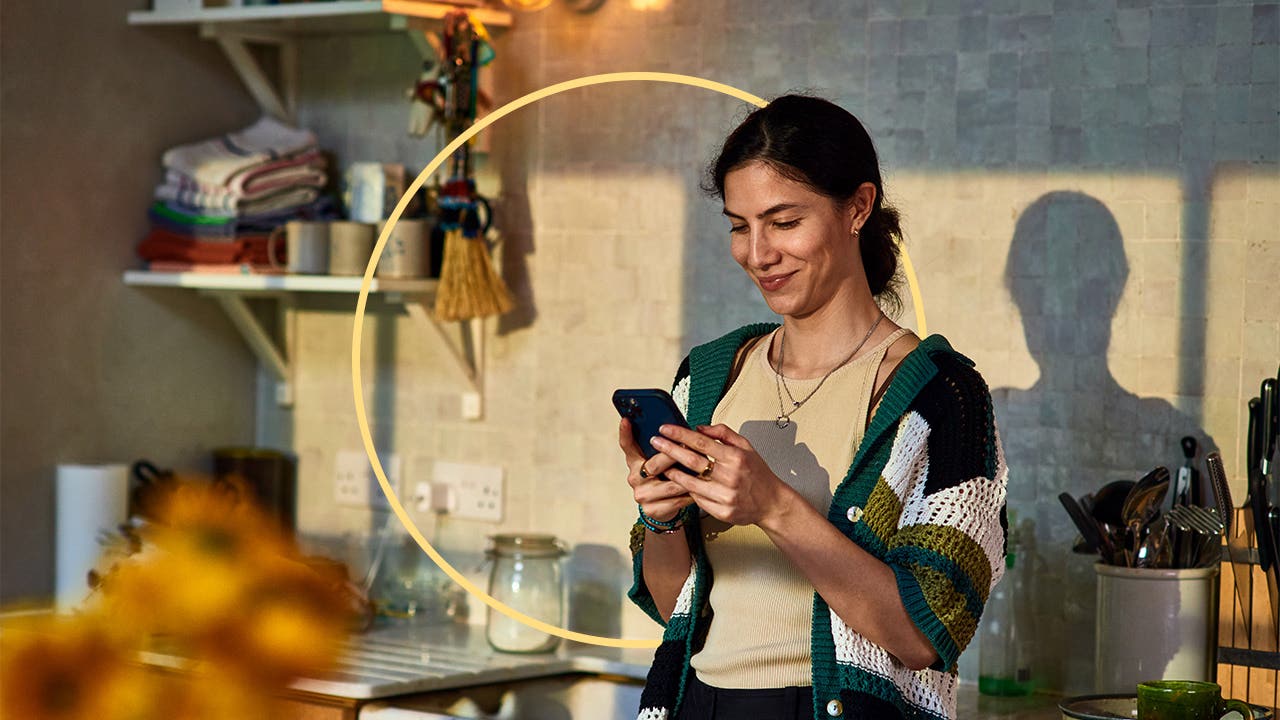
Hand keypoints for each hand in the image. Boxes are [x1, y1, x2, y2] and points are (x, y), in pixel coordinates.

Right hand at [619, 418, 692, 522]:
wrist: (662, 507)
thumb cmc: (665, 477)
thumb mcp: (661, 461)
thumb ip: (664, 447)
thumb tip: (677, 428)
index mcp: (634, 462)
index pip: (627, 446)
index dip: (625, 433)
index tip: (627, 420)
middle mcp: (635, 478)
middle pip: (654, 465)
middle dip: (673, 456)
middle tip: (688, 447)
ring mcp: (642, 494)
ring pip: (670, 484)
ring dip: (688, 477)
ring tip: (702, 469)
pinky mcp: (652, 509)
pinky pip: (677, 500)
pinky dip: (690, 493)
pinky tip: (700, 488)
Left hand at [650, 424, 796, 528]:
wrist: (772, 503)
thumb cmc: (758, 473)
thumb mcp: (746, 447)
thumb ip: (723, 434)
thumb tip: (699, 428)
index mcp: (736, 458)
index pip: (701, 442)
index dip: (680, 435)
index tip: (665, 429)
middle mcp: (731, 477)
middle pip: (692, 461)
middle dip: (670, 450)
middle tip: (655, 442)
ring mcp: (726, 497)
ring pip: (691, 483)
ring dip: (673, 473)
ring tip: (662, 465)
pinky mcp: (723, 512)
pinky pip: (698, 500)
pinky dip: (688, 491)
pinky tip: (680, 483)